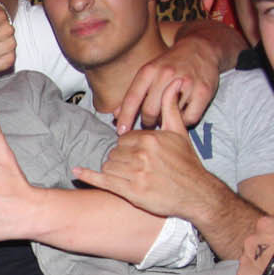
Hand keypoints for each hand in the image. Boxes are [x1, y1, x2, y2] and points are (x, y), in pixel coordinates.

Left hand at [73, 89, 216, 218]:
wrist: (197, 193)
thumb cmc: (187, 163)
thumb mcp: (180, 132)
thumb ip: (171, 106)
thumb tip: (174, 81)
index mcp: (149, 139)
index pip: (123, 138)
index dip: (128, 146)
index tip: (138, 154)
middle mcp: (141, 155)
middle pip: (114, 152)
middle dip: (121, 159)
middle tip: (136, 168)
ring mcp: (135, 174)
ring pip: (109, 165)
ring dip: (115, 170)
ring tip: (131, 176)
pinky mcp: (130, 192)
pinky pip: (103, 181)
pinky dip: (88, 175)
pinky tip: (77, 170)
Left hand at [114, 33, 218, 132]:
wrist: (201, 48)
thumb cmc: (170, 65)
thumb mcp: (149, 72)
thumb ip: (134, 93)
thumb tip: (117, 116)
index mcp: (150, 70)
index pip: (133, 98)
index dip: (125, 117)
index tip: (121, 132)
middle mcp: (166, 75)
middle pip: (149, 111)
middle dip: (147, 122)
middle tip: (150, 124)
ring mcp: (186, 83)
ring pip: (169, 116)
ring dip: (166, 122)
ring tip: (166, 116)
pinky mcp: (203, 92)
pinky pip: (189, 118)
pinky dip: (184, 121)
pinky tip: (183, 114)